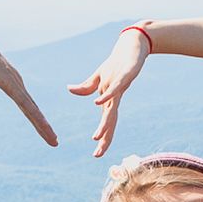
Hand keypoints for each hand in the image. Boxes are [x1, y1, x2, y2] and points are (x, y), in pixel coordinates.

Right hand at [0, 24, 58, 145]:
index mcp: (10, 79)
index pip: (26, 103)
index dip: (35, 118)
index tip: (43, 130)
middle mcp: (16, 81)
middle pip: (32, 109)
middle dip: (43, 126)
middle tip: (54, 142)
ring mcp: (13, 81)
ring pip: (32, 109)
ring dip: (43, 126)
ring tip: (53, 140)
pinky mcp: (8, 82)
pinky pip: (24, 103)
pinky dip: (35, 116)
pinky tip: (43, 126)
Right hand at [67, 25, 149, 157]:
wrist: (134, 46)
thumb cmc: (118, 63)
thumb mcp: (98, 76)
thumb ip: (85, 87)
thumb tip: (69, 90)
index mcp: (110, 100)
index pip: (106, 123)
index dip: (103, 139)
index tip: (96, 155)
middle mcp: (115, 97)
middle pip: (109, 121)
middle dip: (104, 139)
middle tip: (97, 155)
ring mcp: (119, 88)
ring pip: (111, 109)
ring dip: (104, 123)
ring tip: (96, 137)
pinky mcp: (123, 76)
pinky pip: (113, 89)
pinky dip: (105, 97)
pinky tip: (97, 104)